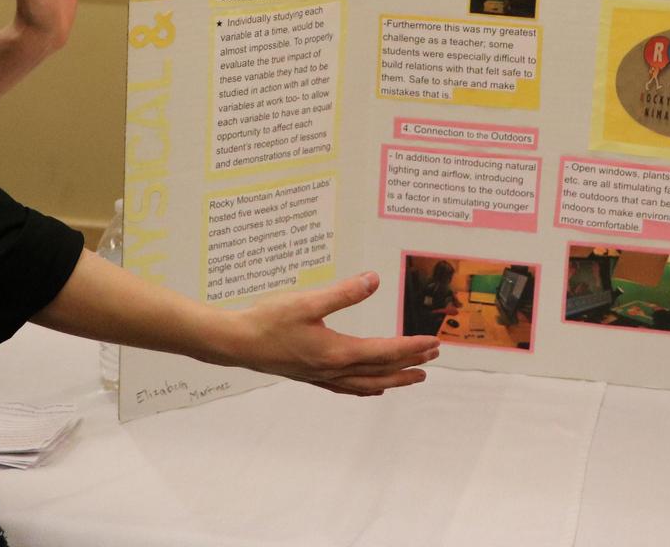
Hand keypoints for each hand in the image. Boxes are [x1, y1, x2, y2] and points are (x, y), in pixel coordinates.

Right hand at [226, 272, 439, 395]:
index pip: (385, 351)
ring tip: (414, 378)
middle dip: (410, 363)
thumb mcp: (308, 302)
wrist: (236, 342)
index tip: (433, 342)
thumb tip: (373, 280)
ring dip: (393, 379)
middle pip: (381, 370)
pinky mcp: (310, 376)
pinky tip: (372, 388)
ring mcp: (321, 376)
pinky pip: (348, 388)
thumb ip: (343, 293)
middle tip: (433, 358)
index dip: (412, 347)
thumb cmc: (268, 320)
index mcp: (337, 351)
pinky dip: (367, 387)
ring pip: (367, 383)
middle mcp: (333, 369)